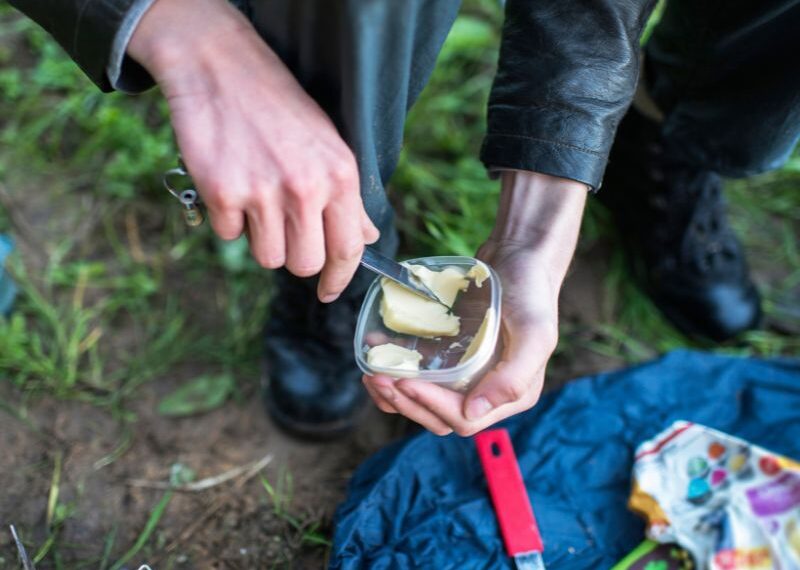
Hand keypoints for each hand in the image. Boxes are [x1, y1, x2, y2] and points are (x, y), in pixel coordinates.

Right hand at [128, 0, 378, 301]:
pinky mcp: (223, 192)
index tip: (328, 293)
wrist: (222, 68)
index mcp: (340, 175)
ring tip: (257, 200)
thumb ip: (348, 197)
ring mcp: (263, 191)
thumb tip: (366, 237)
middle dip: (293, 256)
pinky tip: (232, 184)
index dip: (339, 278)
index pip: (349, 248)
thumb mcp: (328, 145)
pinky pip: (229, 236)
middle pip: (304, 264)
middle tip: (282, 229)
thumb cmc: (279, 107)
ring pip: (267, 258)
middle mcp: (306, 187)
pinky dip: (228, 220)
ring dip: (260, 239)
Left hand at [362, 172, 586, 435]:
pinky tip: (376, 349)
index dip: (430, 404)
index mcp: (511, 395)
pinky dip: (396, 366)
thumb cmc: (531, 292)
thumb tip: (474, 413)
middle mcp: (487, 391)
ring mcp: (467, 374)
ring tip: (371, 373)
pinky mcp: (450, 353)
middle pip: (438, 415)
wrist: (520, 255)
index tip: (404, 382)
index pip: (463, 418)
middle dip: (405, 401)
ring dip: (395, 392)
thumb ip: (512, 379)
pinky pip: (420, 370)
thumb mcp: (534, 334)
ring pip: (424, 399)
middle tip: (377, 378)